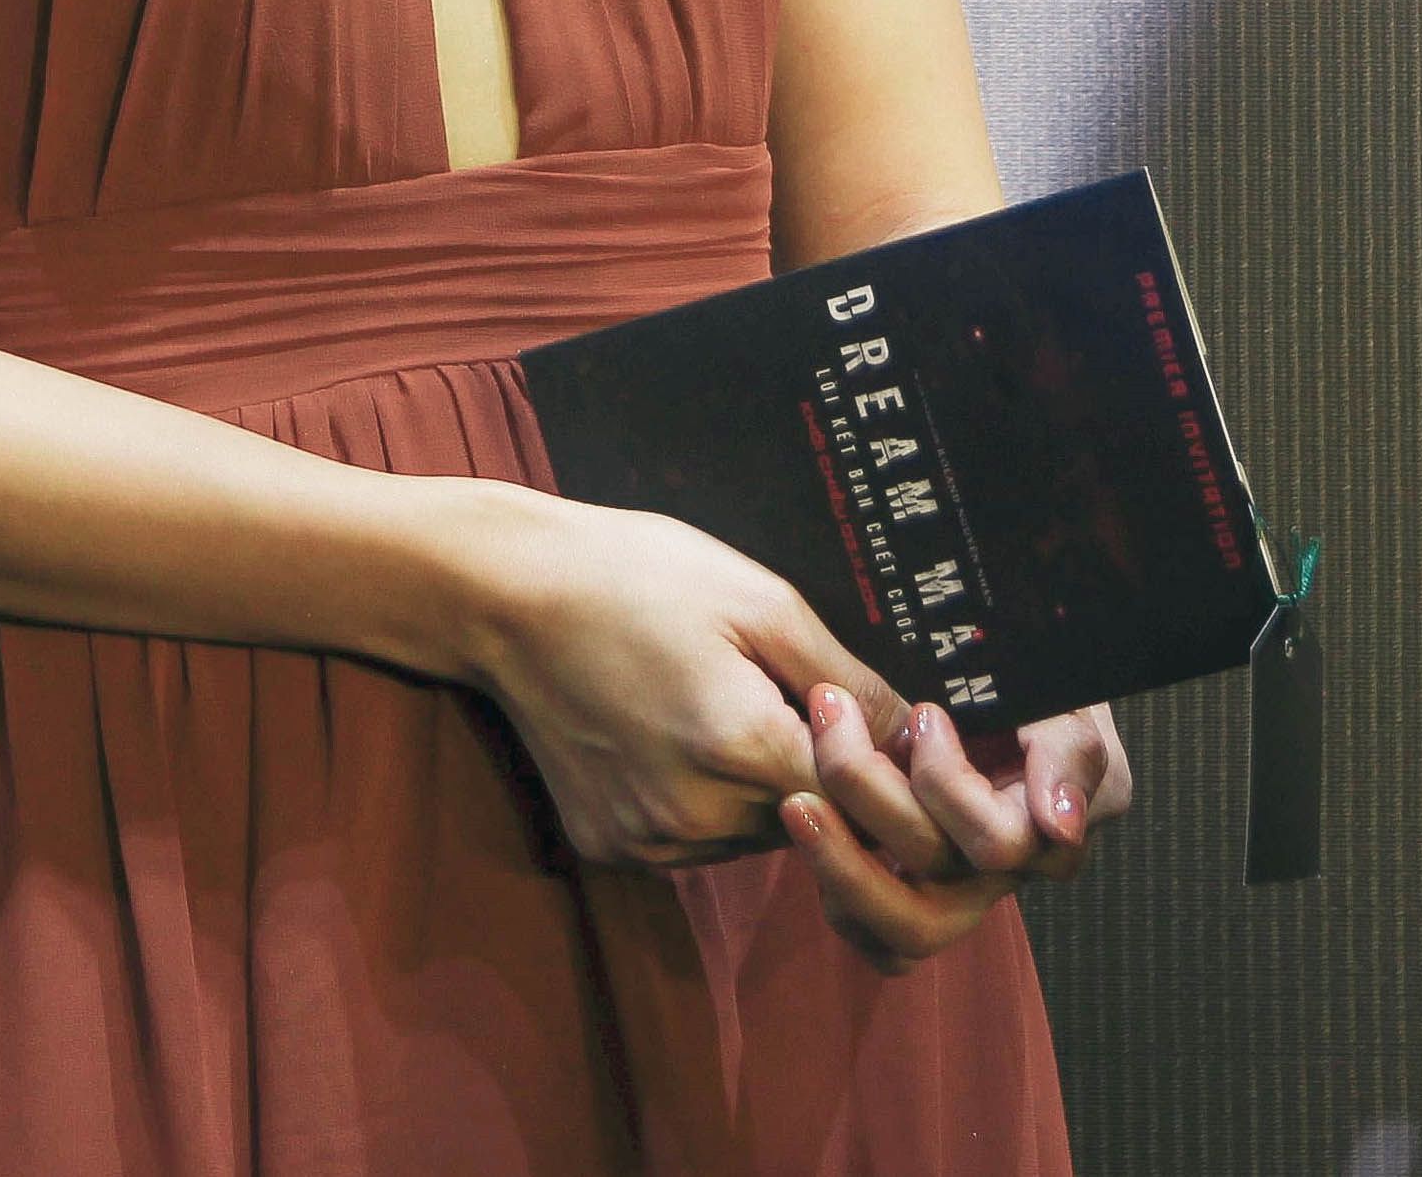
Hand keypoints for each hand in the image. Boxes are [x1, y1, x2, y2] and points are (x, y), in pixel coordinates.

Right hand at [444, 489, 899, 873]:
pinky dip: (705, 802)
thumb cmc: (637, 574)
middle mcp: (693, 813)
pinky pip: (694, 843)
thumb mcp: (761, 600)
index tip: (858, 712)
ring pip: (753, 838)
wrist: (504, 591)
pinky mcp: (610, 846)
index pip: (857, 797)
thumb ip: (850, 677)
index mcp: (739, 745)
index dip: (873, 760)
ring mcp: (645, 838)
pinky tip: (672, 733)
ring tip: (718, 702)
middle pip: (809, 823)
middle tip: (777, 688)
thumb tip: (917, 736)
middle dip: (816, 769)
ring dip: (762, 790)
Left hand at [781, 692, 1129, 975]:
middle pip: (938, 867)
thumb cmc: (1023, 687)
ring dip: (843, 860)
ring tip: (797, 799)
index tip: (921, 712)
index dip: (950, 782)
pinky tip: (809, 826)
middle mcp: (1007, 871)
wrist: (985, 688)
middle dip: (871, 790)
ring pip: (907, 925)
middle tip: (830, 710)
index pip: (1002, 839)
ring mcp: (960, 895)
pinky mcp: (909, 904)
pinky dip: (839, 894)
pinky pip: (878, 942)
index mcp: (1053, 826)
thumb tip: (1061, 825)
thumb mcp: (1060, 701)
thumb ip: (1070, 752)